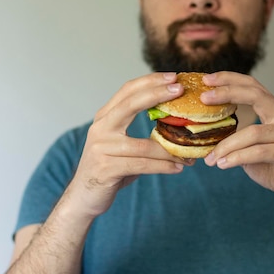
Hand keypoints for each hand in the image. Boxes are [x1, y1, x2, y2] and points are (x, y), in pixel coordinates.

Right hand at [67, 73, 189, 217]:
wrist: (84, 197)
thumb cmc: (109, 169)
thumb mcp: (120, 144)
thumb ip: (137, 131)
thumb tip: (175, 122)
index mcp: (105, 118)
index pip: (127, 91)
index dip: (150, 81)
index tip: (173, 77)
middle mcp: (101, 128)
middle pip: (130, 104)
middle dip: (157, 93)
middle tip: (180, 89)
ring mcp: (102, 148)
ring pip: (144, 145)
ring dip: (170, 149)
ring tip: (190, 152)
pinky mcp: (106, 168)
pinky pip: (142, 165)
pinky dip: (162, 166)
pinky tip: (178, 168)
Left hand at [202, 72, 273, 212]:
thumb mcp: (252, 151)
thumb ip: (237, 139)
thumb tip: (207, 136)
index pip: (253, 87)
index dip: (230, 80)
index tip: (207, 79)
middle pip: (256, 95)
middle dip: (227, 93)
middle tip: (204, 98)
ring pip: (252, 132)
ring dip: (226, 145)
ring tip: (210, 159)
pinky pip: (259, 151)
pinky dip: (237, 158)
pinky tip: (223, 165)